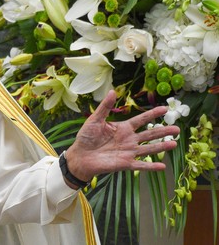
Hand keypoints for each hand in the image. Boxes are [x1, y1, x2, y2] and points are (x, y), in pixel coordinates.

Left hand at [65, 90, 179, 184]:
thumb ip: (104, 107)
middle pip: (149, 134)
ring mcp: (129, 152)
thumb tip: (112, 91)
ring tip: (174, 143)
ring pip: (148, 149)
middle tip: (177, 129)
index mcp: (123, 128)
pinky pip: (140, 166)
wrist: (80, 156)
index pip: (141, 119)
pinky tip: (163, 166)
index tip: (165, 108)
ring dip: (161, 147)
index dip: (152, 114)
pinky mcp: (125, 164)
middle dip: (163, 131)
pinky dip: (151, 166)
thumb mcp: (95, 120)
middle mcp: (129, 140)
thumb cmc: (87, 137)